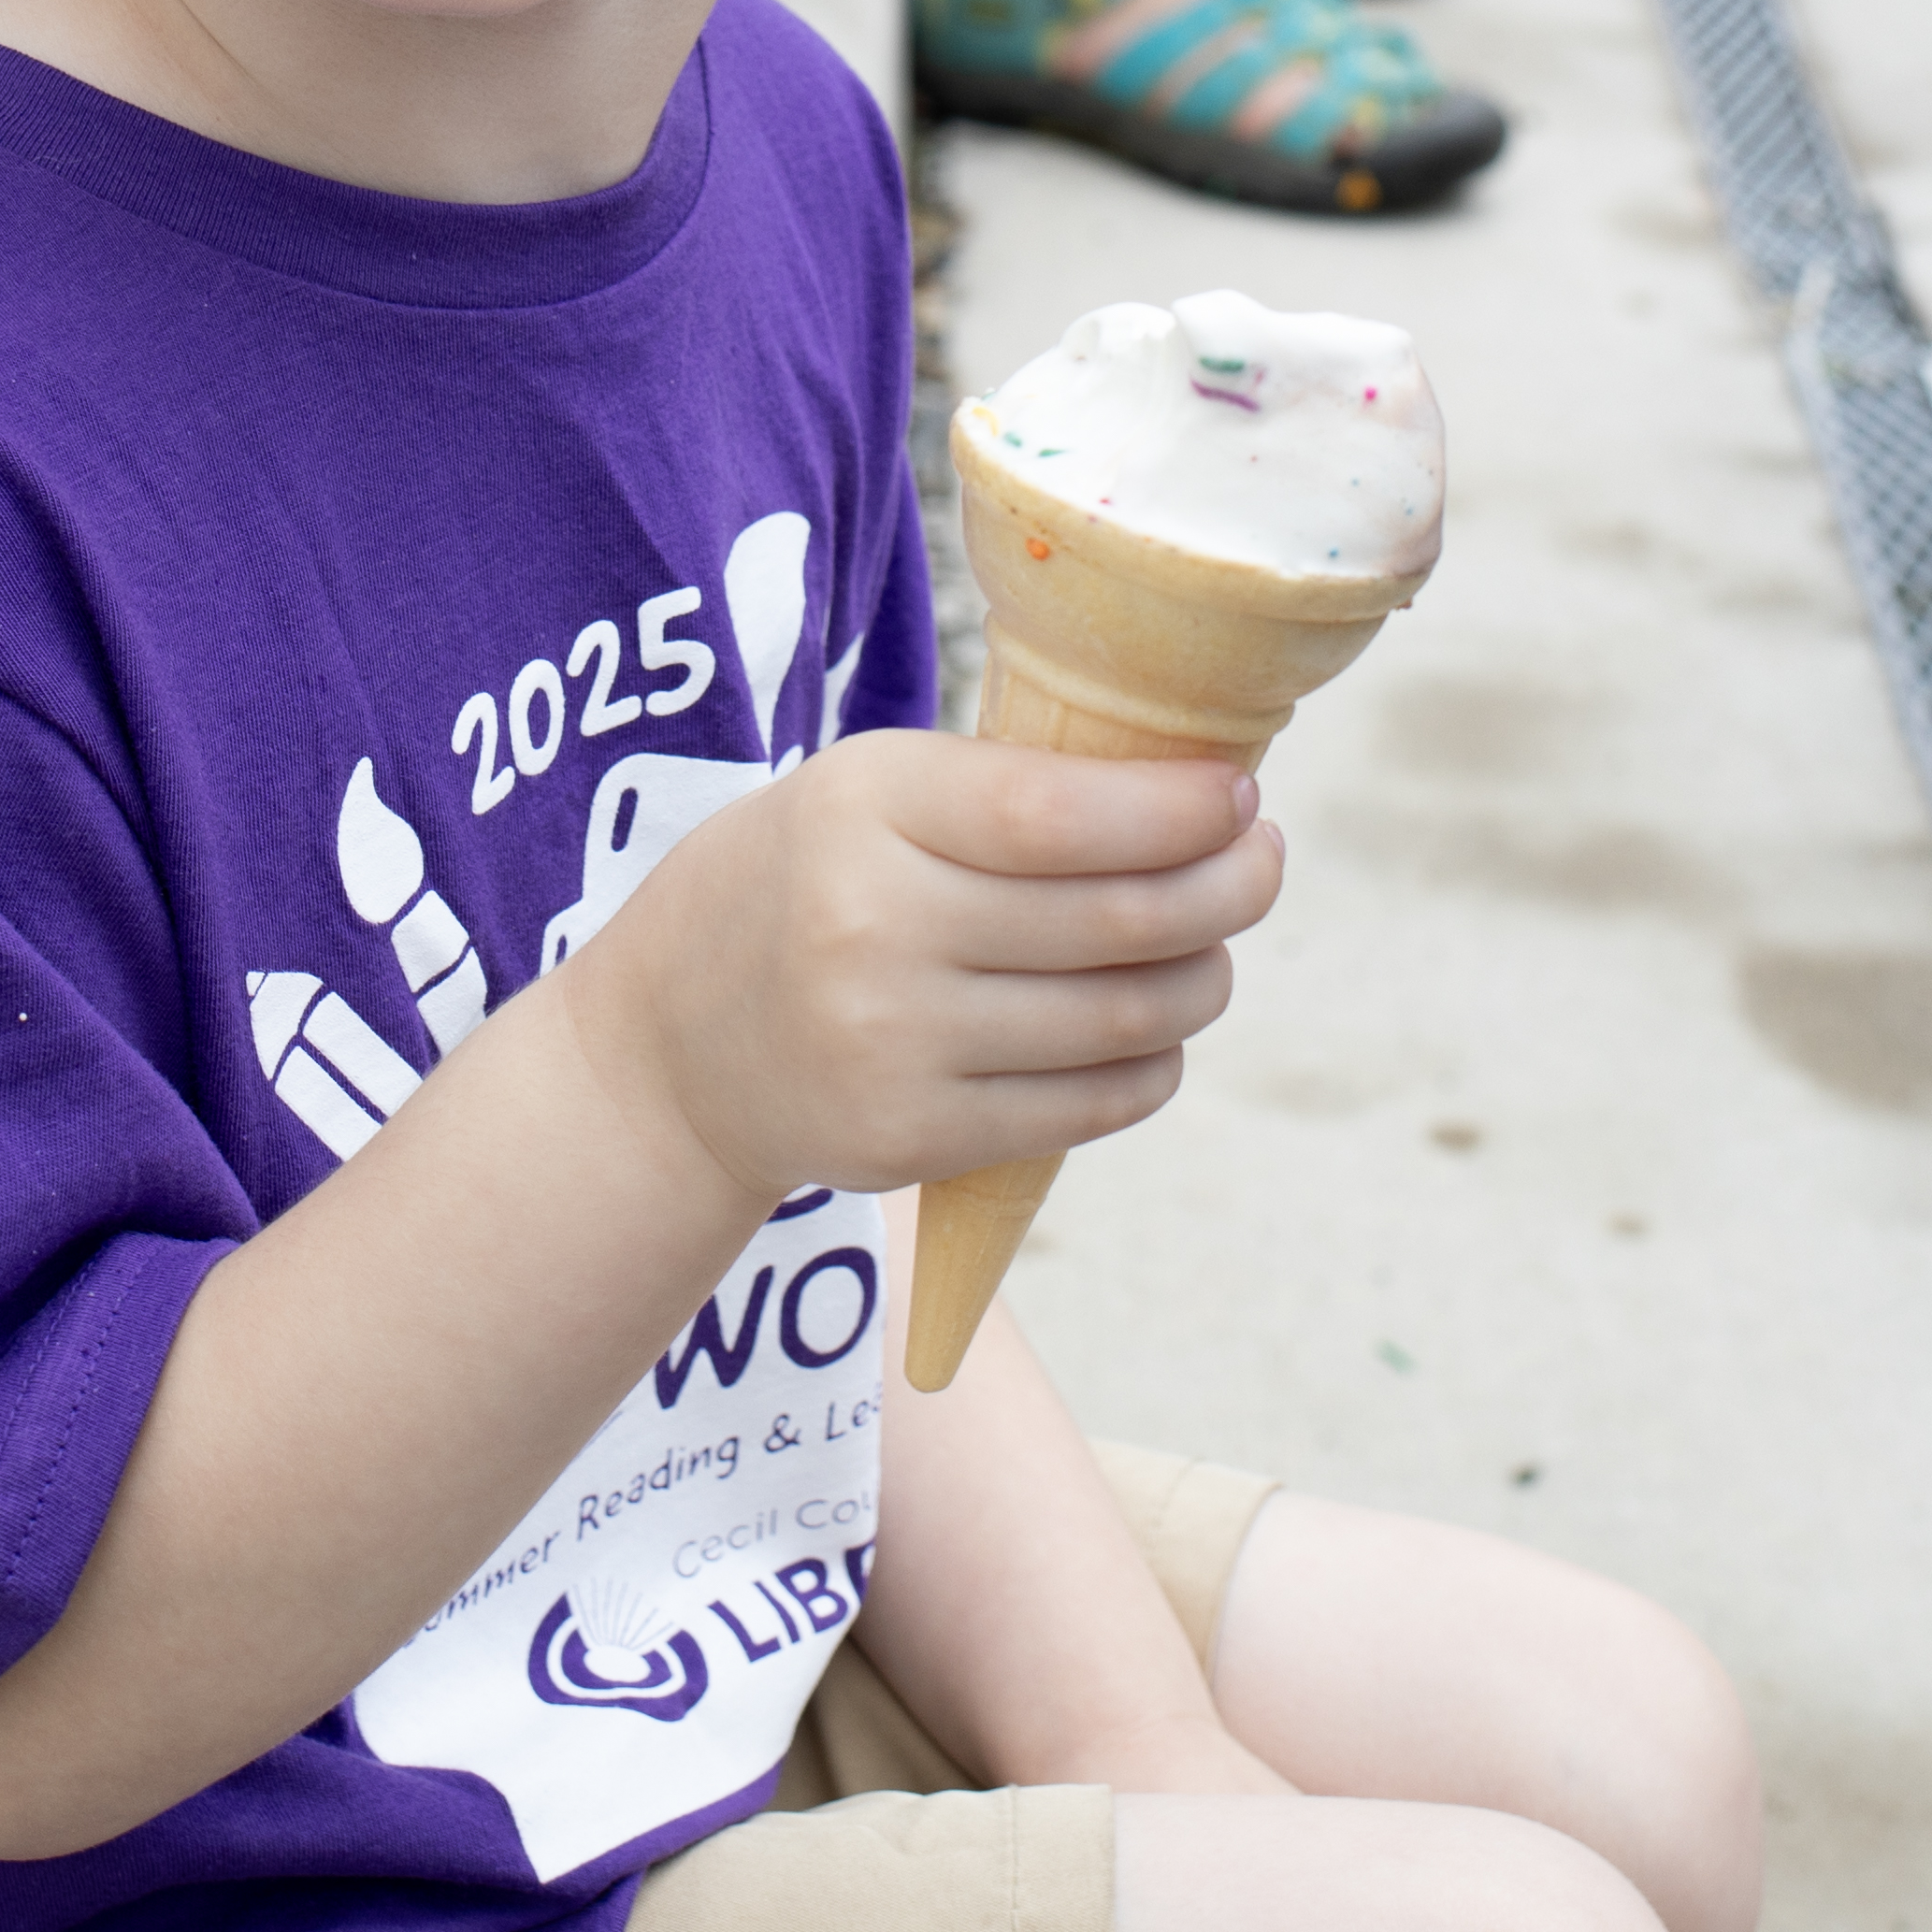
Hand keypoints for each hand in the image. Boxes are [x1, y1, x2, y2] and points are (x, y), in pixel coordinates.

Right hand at [565, 731, 1281, 1206]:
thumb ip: (1004, 791)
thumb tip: (1197, 798)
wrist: (670, 1049)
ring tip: (1212, 947)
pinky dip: (1152, 1064)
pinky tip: (1156, 1028)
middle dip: (1228, 890)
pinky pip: (1086, 1105)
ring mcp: (892, 1047)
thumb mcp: (866, 793)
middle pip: (1116, 920)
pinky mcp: (912, 1140)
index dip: (1179, 811)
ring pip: (1122, 1019)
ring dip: (1202, 980)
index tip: (1242, 798)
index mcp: (865, 810)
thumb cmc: (800, 884)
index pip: (1061, 814)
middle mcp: (873, 927)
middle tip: (1262, 865)